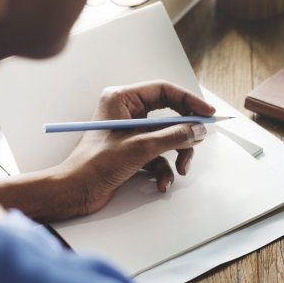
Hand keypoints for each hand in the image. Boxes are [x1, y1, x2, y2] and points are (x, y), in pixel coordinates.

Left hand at [57, 80, 214, 214]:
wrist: (76, 191)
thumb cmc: (95, 164)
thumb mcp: (141, 147)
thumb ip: (174, 136)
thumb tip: (198, 130)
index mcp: (122, 99)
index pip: (164, 91)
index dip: (188, 101)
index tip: (207, 113)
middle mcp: (126, 113)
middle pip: (168, 116)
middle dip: (183, 135)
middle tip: (197, 142)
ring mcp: (129, 133)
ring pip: (166, 138)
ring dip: (176, 156)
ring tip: (180, 170)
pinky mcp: (131, 152)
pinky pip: (157, 156)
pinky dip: (163, 170)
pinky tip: (161, 183)